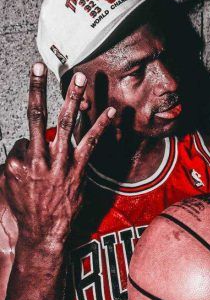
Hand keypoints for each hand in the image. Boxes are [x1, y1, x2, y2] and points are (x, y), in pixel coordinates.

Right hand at [4, 62, 115, 245]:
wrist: (44, 233)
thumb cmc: (27, 210)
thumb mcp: (9, 184)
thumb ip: (15, 162)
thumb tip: (25, 146)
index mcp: (19, 160)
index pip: (24, 137)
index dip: (29, 148)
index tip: (34, 162)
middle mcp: (38, 157)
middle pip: (36, 115)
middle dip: (37, 88)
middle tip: (40, 66)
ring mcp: (61, 162)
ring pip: (66, 123)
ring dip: (73, 98)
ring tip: (80, 78)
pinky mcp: (79, 169)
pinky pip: (91, 143)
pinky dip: (101, 126)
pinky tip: (111, 111)